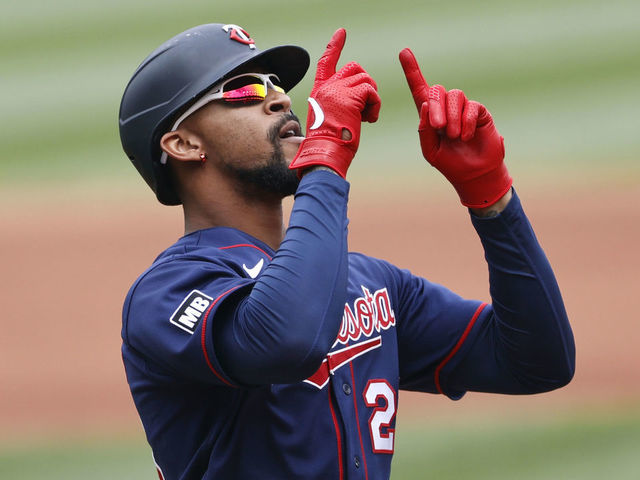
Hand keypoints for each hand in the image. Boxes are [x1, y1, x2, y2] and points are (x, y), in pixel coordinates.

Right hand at [289, 28, 380, 177]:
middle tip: (366, 107)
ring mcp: (337, 90)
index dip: (335, 46)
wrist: (324, 154)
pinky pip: (372, 91)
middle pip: (355, 68)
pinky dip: (375, 105)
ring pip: (366, 80)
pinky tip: (369, 120)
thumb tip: (357, 100)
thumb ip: (338, 104)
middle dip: (367, 84)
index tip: (342, 33)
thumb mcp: (329, 119)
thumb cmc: (328, 145)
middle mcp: (326, 87)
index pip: (326, 62)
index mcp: (319, 92)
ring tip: (366, 117)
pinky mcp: (350, 97)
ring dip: (372, 99)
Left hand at [398, 48, 511, 207]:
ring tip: (454, 136)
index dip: (412, 70)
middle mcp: (446, 108)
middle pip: (437, 90)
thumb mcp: (430, 150)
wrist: (474, 175)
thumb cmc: (450, 163)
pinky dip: (467, 122)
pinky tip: (466, 136)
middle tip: (439, 128)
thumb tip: (424, 105)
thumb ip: (423, 130)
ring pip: (454, 95)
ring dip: (452, 116)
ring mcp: (463, 108)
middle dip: (436, 108)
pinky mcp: (479, 112)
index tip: (404, 52)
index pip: (419, 90)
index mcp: (430, 116)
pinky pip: (472, 106)